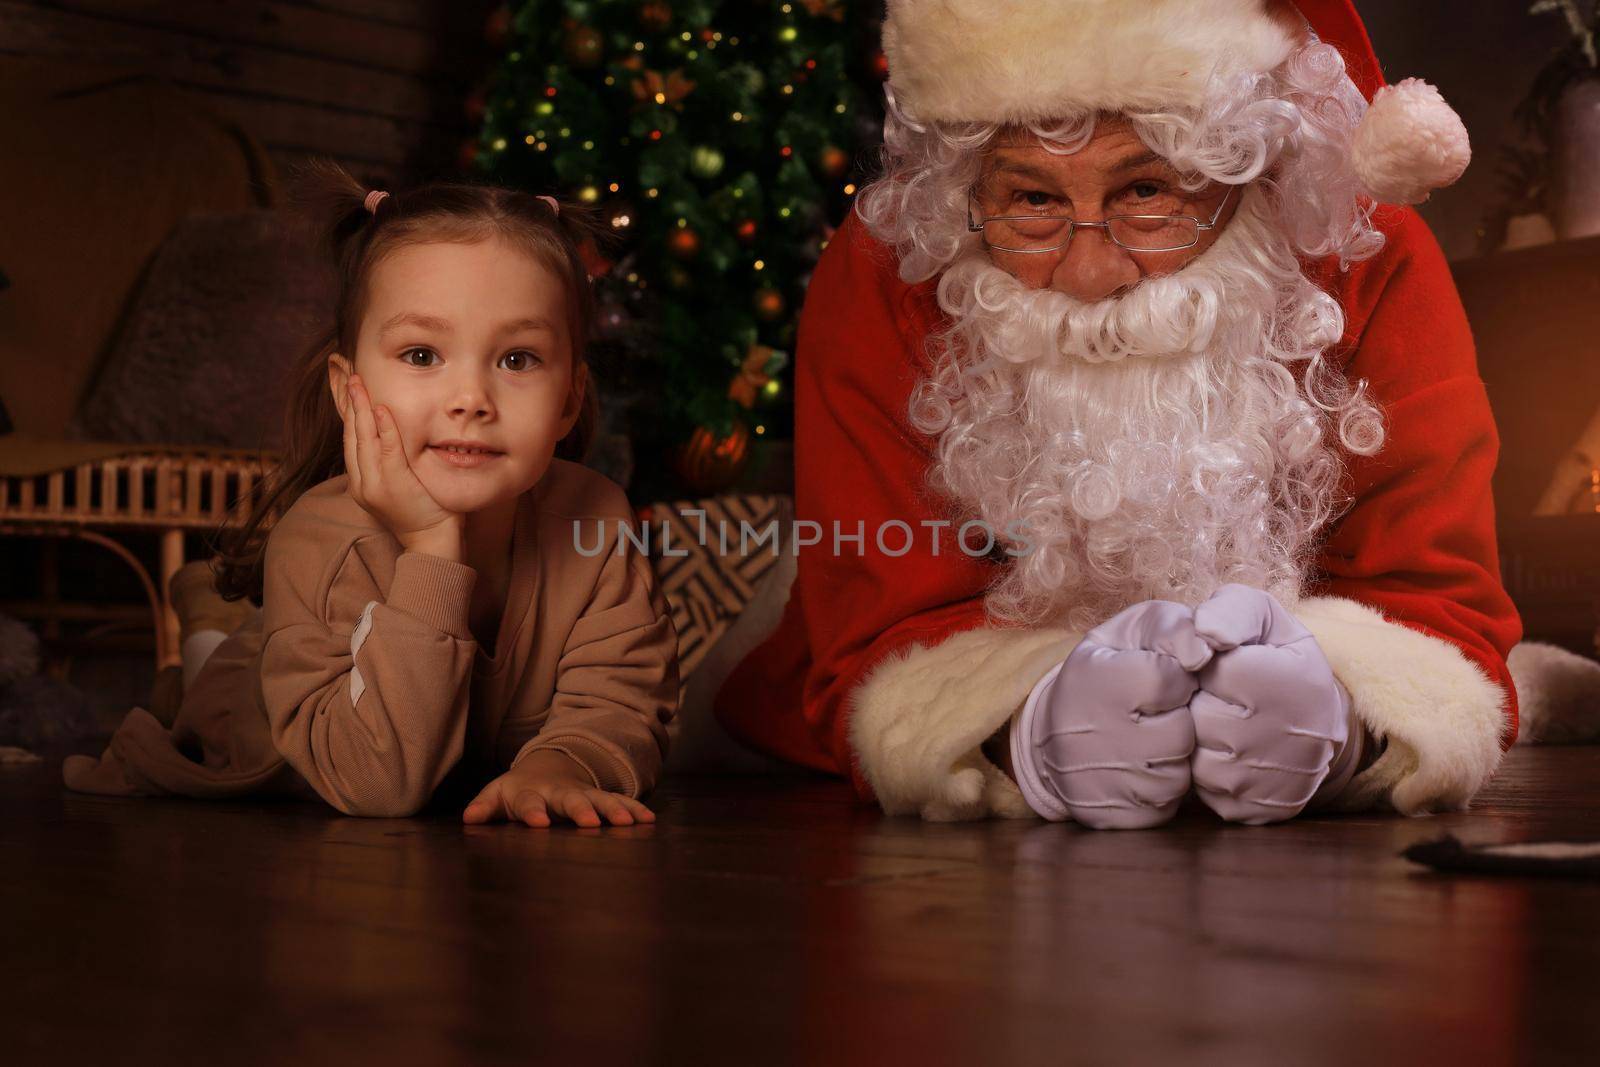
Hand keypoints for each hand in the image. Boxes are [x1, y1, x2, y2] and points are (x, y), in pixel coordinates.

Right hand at [341, 374, 461, 556]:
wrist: (431, 544)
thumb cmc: (423, 511)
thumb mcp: (401, 483)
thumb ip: (391, 458)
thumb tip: (389, 428)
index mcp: (362, 477)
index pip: (349, 431)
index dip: (343, 402)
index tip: (340, 375)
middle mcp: (362, 480)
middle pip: (349, 429)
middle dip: (344, 395)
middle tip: (340, 365)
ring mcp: (374, 485)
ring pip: (362, 438)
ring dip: (359, 406)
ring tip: (356, 379)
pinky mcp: (393, 487)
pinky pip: (388, 452)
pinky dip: (383, 429)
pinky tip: (379, 409)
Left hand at [462, 749, 655, 828]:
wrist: (548, 766)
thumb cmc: (517, 789)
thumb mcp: (498, 795)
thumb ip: (485, 806)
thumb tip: (469, 818)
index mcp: (530, 792)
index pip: (529, 802)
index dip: (533, 812)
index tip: (539, 824)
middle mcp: (559, 792)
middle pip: (570, 800)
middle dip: (580, 810)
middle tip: (591, 824)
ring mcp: (582, 793)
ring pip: (599, 800)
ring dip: (613, 810)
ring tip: (627, 823)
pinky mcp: (600, 798)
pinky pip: (619, 802)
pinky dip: (633, 810)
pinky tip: (648, 821)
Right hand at [1010, 599, 1213, 828]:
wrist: (1051, 732)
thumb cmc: (1107, 669)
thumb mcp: (1132, 631)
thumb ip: (1174, 628)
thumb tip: (1205, 652)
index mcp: (1097, 681)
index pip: (1171, 680)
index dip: (1175, 678)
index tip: (1155, 676)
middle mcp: (1093, 737)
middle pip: (1181, 733)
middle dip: (1178, 719)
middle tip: (1153, 712)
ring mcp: (1100, 783)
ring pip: (1178, 775)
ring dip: (1173, 757)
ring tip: (1147, 738)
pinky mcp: (1110, 818)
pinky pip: (1165, 807)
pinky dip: (1160, 786)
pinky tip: (1140, 767)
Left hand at [1189, 584, 1351, 824]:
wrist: (1313, 719)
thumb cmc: (1275, 657)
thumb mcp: (1261, 618)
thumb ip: (1228, 612)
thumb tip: (1203, 635)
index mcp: (1296, 683)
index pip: (1215, 673)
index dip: (1209, 667)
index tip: (1226, 666)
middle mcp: (1294, 739)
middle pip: (1203, 719)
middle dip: (1202, 703)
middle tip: (1226, 698)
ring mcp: (1278, 781)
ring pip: (1199, 760)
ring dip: (1201, 740)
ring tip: (1227, 723)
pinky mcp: (1260, 811)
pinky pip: (1206, 793)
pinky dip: (1208, 773)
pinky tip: (1229, 754)